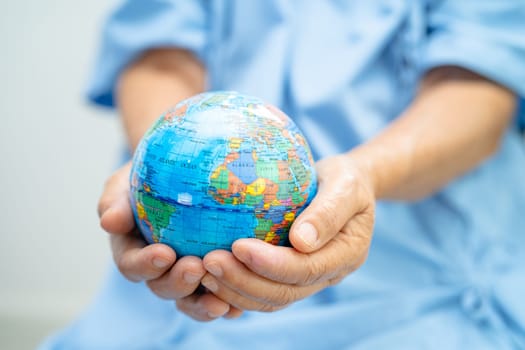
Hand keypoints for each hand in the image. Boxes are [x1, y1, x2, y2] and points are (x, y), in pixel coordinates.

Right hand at [97, 162, 242, 320]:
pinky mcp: (212, 281)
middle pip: (163, 287)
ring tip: (222, 300)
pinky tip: (241, 306)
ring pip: (190, 300)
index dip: (146, 264)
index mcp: (133, 252)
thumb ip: (115, 201)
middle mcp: (158, 271)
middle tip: (197, 267)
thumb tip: (109, 221)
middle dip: (178, 282)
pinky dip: (228, 304)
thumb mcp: (126, 183)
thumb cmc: (150, 176)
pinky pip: (218, 298)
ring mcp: (185, 278)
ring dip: (203, 304)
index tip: (164, 253)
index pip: (132, 265)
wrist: (181, 177)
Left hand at [198, 154, 374, 311]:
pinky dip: (235, 290)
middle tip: (209, 261)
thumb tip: (301, 241)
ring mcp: (307, 280)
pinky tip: (210, 276)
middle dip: (244, 281)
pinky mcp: (288, 276)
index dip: (271, 264)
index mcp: (345, 254)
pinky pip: (261, 293)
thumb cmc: (345, 179)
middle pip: (283, 292)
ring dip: (234, 290)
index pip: (306, 269)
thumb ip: (329, 210)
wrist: (344, 188)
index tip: (238, 246)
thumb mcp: (346, 184)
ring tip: (203, 270)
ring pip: (269, 300)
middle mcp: (327, 274)